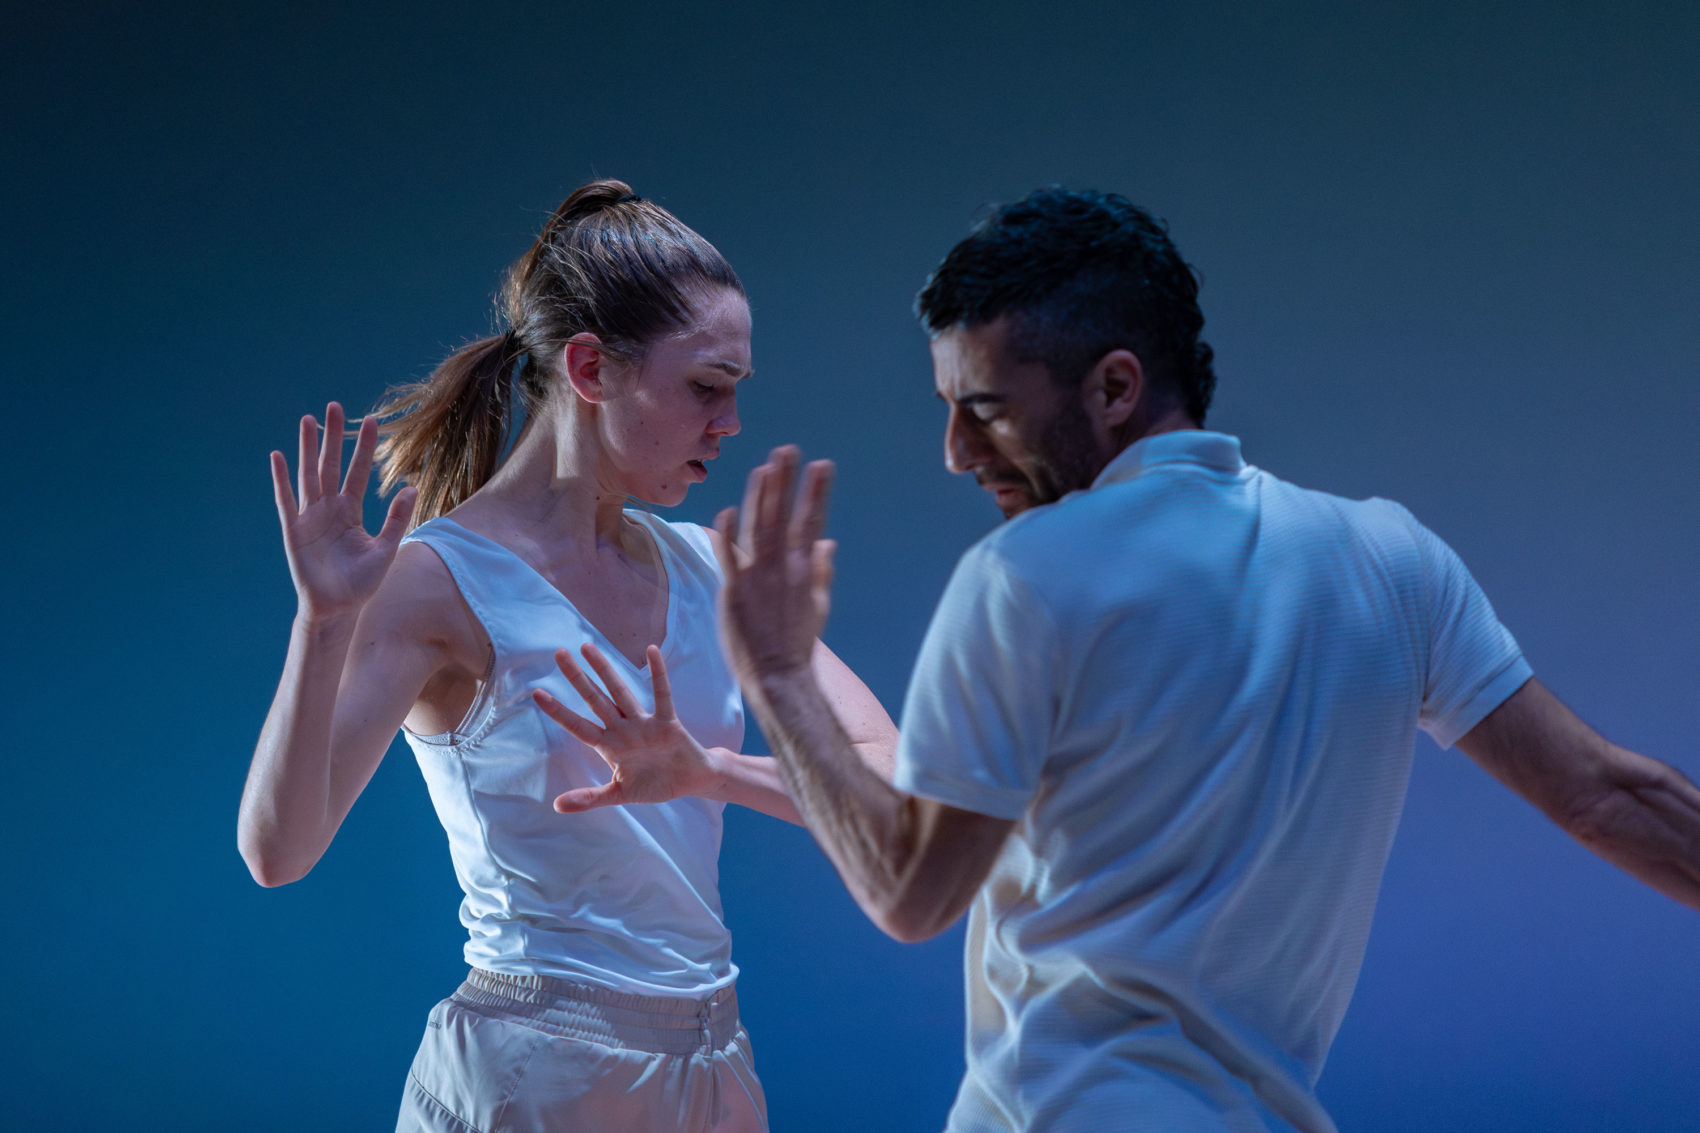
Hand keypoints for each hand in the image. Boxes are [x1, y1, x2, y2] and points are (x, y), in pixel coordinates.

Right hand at [270, 402, 415, 622]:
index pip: (357, 472)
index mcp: (350, 511)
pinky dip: (281, 479)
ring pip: (308, 475)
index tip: (371, 421)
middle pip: (331, 465)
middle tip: (335, 407)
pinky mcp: (293, 530)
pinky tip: (278, 456)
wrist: (338, 609)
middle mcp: (329, 509)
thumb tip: (411, 487)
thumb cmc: (362, 583)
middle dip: (333, 437)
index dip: (363, 448)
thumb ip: (396, 519)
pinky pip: (286, 500)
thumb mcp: (385, 549)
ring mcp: (310, 517)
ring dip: (307, 448)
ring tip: (308, 420)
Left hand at [532, 642, 721, 811]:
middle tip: (558, 654)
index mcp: (610, 746)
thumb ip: (590, 798)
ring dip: (605, 670)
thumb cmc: (654, 784)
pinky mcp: (668, 722)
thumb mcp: (620, 795)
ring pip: (621, 692)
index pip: (578, 725)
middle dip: (577, 678)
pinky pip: (662, 695)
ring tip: (588, 647)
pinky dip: (658, 673)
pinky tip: (651, 651)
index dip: (559, 711)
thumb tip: (557, 806)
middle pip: (595, 700)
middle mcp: (623, 730)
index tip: (537, 693)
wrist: (690, 781)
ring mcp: (644, 724)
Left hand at [712, 446, 835, 686]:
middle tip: (786, 450)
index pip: (811, 521)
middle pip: (782, 516)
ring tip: (763, 467)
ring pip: (757, 528)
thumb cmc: (798, 642)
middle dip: (784, 481)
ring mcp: (757, 578)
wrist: (778, 675)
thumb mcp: (819, 604)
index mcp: (805, 569)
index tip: (822, 465)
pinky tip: (725, 511)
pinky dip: (726, 535)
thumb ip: (822, 570)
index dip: (816, 491)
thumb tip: (828, 542)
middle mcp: (782, 568)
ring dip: (759, 496)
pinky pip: (727, 558)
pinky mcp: (733, 592)